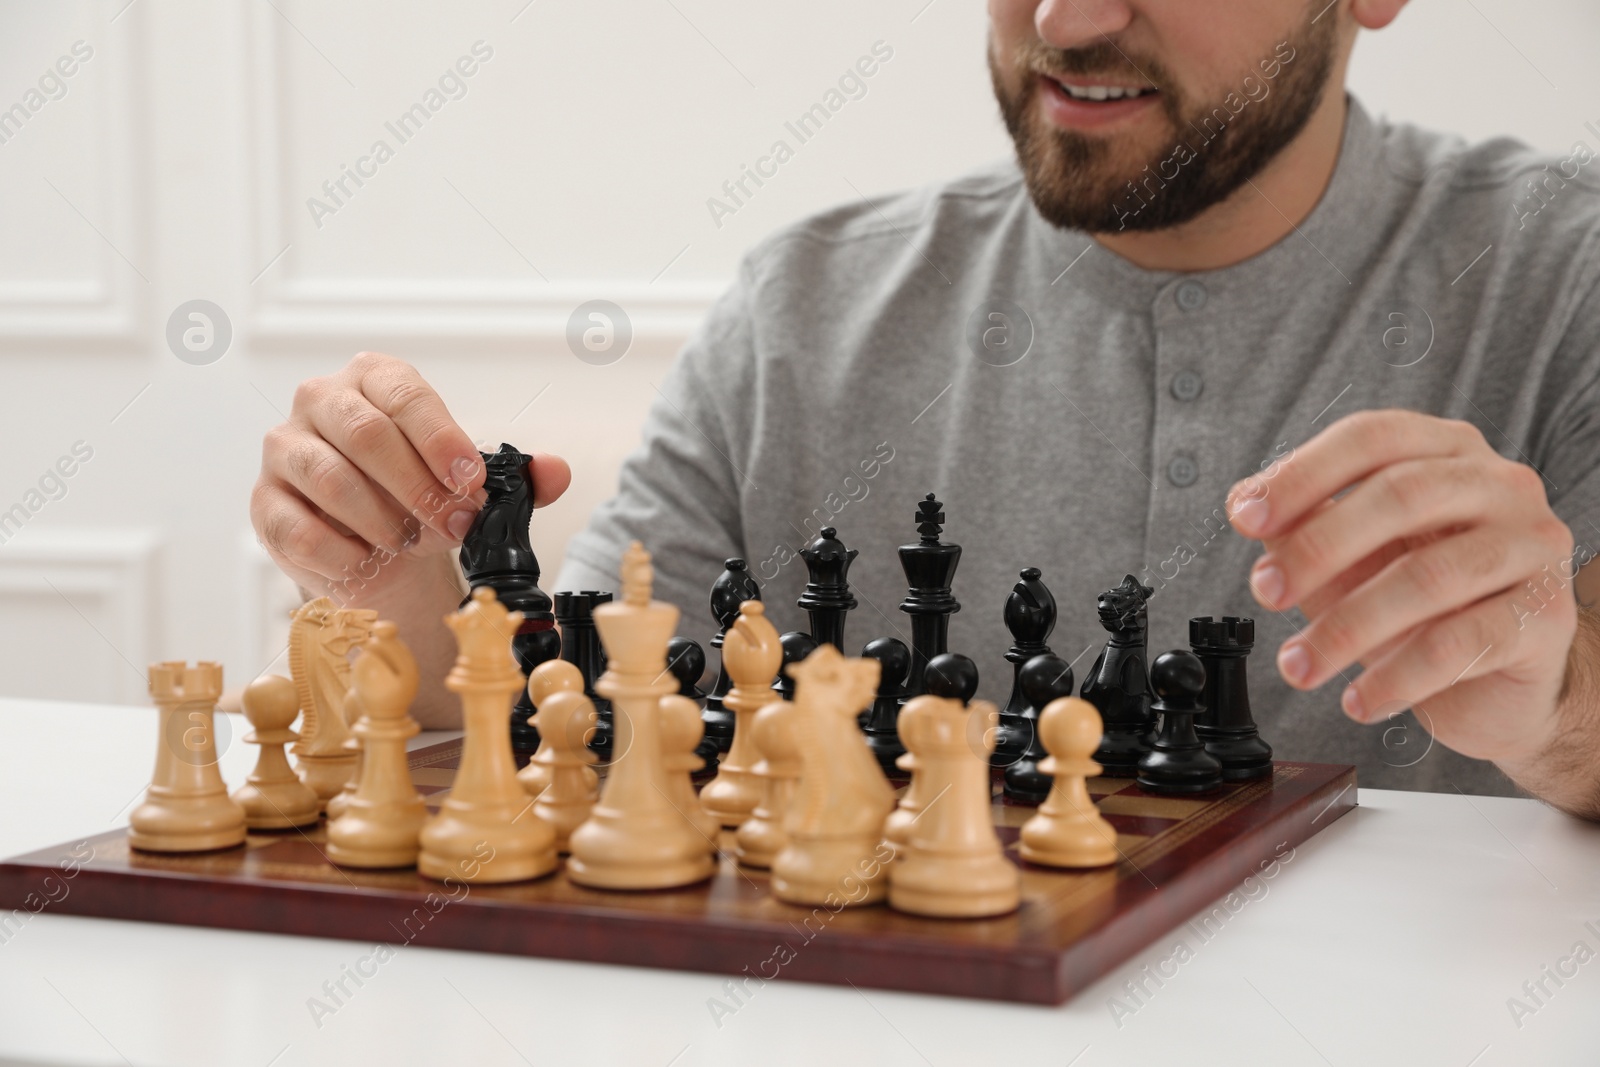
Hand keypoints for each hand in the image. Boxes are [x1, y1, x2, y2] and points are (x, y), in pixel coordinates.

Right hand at [251, 351, 570, 602]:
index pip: (405, 394)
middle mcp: (321, 401)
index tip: (471, 480)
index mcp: (374, 378)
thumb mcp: (469, 483)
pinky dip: (344, 553)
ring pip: (330, 478)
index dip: (441, 438)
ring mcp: (283, 450)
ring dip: (383, 520)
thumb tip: (556, 473)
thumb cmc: (419, 496)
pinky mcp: (264, 504)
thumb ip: (517, 477)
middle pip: (366, 433)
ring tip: (412, 543)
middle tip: (455, 525)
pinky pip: (299, 527)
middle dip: (419, 487)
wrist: (374, 546)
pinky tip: (369, 561)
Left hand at [1226, 409, 1582, 772]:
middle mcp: (1500, 485)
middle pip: (1402, 496)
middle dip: (1319, 547)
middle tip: (1264, 592)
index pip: (1371, 438)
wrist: (1500, 682)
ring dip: (1346, 626)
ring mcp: (1532, 546)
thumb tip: (1246, 507)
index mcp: (1446, 450)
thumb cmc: (1421, 604)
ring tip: (1297, 666)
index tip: (1245, 518)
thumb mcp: (1351, 557)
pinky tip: (1358, 700)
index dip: (1302, 474)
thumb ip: (1303, 527)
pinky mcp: (1545, 616)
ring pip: (1428, 576)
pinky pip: (1460, 644)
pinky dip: (1396, 677)